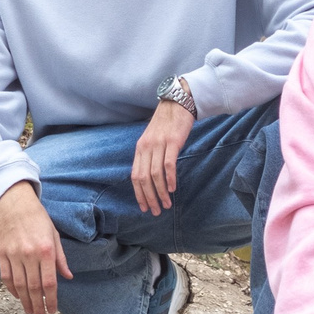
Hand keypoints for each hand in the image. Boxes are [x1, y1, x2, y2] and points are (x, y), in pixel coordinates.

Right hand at [0, 181, 71, 313]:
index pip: (49, 282)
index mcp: (46, 250)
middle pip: (33, 287)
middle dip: (38, 306)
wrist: (14, 203)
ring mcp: (13, 255)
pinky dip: (12, 290)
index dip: (51, 300)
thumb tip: (68, 277)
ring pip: (19, 286)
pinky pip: (6, 277)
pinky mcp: (1, 253)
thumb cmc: (38, 218)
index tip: (53, 311)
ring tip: (30, 312)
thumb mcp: (54, 235)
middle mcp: (29, 254)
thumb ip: (61, 259)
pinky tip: (18, 297)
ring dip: (25, 302)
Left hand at [131, 94, 195, 215]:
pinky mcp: (172, 141)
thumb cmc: (167, 123)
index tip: (144, 207)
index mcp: (140, 148)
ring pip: (155, 174)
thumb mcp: (152, 139)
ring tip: (166, 204)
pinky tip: (173, 188)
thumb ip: (150, 155)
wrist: (178, 103)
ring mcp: (159, 144)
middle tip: (156, 211)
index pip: (135, 176)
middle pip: (143, 178)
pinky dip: (169, 178)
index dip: (139, 194)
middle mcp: (146, 147)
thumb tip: (150, 177)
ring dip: (160, 192)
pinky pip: (168, 163)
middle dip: (149, 198)